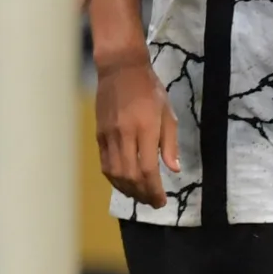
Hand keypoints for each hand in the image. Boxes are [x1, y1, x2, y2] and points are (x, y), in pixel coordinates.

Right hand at [95, 54, 179, 208]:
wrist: (120, 70)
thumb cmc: (150, 90)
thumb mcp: (168, 113)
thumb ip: (170, 143)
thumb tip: (174, 169)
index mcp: (145, 129)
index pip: (147, 169)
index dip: (154, 189)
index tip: (162, 201)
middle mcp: (124, 135)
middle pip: (130, 175)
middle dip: (142, 194)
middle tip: (152, 203)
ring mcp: (108, 136)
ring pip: (114, 173)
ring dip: (127, 190)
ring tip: (140, 197)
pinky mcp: (99, 135)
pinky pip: (105, 163)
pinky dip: (114, 178)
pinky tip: (124, 184)